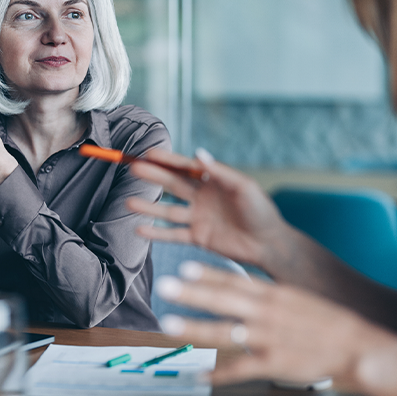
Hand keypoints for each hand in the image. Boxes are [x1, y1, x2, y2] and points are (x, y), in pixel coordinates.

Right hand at [126, 148, 290, 267]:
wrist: (268, 243)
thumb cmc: (261, 211)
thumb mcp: (243, 187)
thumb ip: (219, 171)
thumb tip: (198, 152)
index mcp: (213, 181)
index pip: (185, 168)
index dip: (167, 160)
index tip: (148, 153)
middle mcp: (202, 197)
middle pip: (173, 184)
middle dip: (154, 176)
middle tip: (133, 169)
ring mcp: (198, 217)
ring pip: (168, 210)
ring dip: (149, 206)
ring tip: (128, 202)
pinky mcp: (198, 237)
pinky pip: (173, 234)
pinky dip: (157, 232)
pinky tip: (140, 229)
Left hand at [155, 262, 396, 387]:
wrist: (358, 347)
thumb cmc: (329, 324)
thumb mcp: (298, 299)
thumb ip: (269, 296)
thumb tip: (244, 290)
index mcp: (275, 294)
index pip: (236, 279)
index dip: (209, 272)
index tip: (186, 265)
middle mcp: (268, 312)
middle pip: (224, 300)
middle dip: (192, 292)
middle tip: (166, 285)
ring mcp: (270, 338)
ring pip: (226, 331)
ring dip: (196, 327)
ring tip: (170, 324)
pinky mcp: (275, 363)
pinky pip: (242, 369)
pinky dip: (220, 374)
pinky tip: (202, 376)